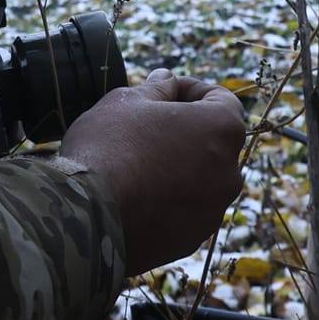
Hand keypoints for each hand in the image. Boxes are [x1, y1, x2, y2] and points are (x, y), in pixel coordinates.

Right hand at [59, 69, 245, 275]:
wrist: (89, 217)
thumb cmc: (110, 147)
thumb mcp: (127, 101)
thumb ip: (155, 88)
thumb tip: (166, 79)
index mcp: (222, 129)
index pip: (221, 99)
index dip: (190, 88)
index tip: (162, 90)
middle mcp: (229, 172)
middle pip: (212, 141)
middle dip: (184, 129)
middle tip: (144, 125)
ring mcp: (213, 210)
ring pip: (200, 178)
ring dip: (177, 165)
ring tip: (136, 162)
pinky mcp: (192, 240)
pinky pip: (184, 210)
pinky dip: (167, 199)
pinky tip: (134, 195)